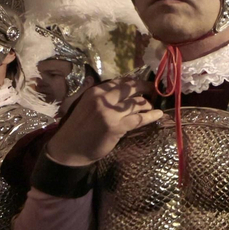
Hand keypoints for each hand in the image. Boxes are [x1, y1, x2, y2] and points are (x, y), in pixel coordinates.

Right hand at [45, 76, 162, 166]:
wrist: (70, 148)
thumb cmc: (79, 127)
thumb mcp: (87, 105)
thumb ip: (103, 96)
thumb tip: (124, 88)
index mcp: (95, 92)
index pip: (120, 82)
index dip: (134, 82)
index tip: (143, 84)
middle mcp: (103, 99)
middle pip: (131, 88)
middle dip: (146, 87)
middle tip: (154, 90)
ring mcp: (110, 113)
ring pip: (137, 103)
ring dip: (148, 104)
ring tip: (153, 106)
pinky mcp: (117, 127)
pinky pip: (139, 119)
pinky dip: (151, 116)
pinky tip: (158, 115)